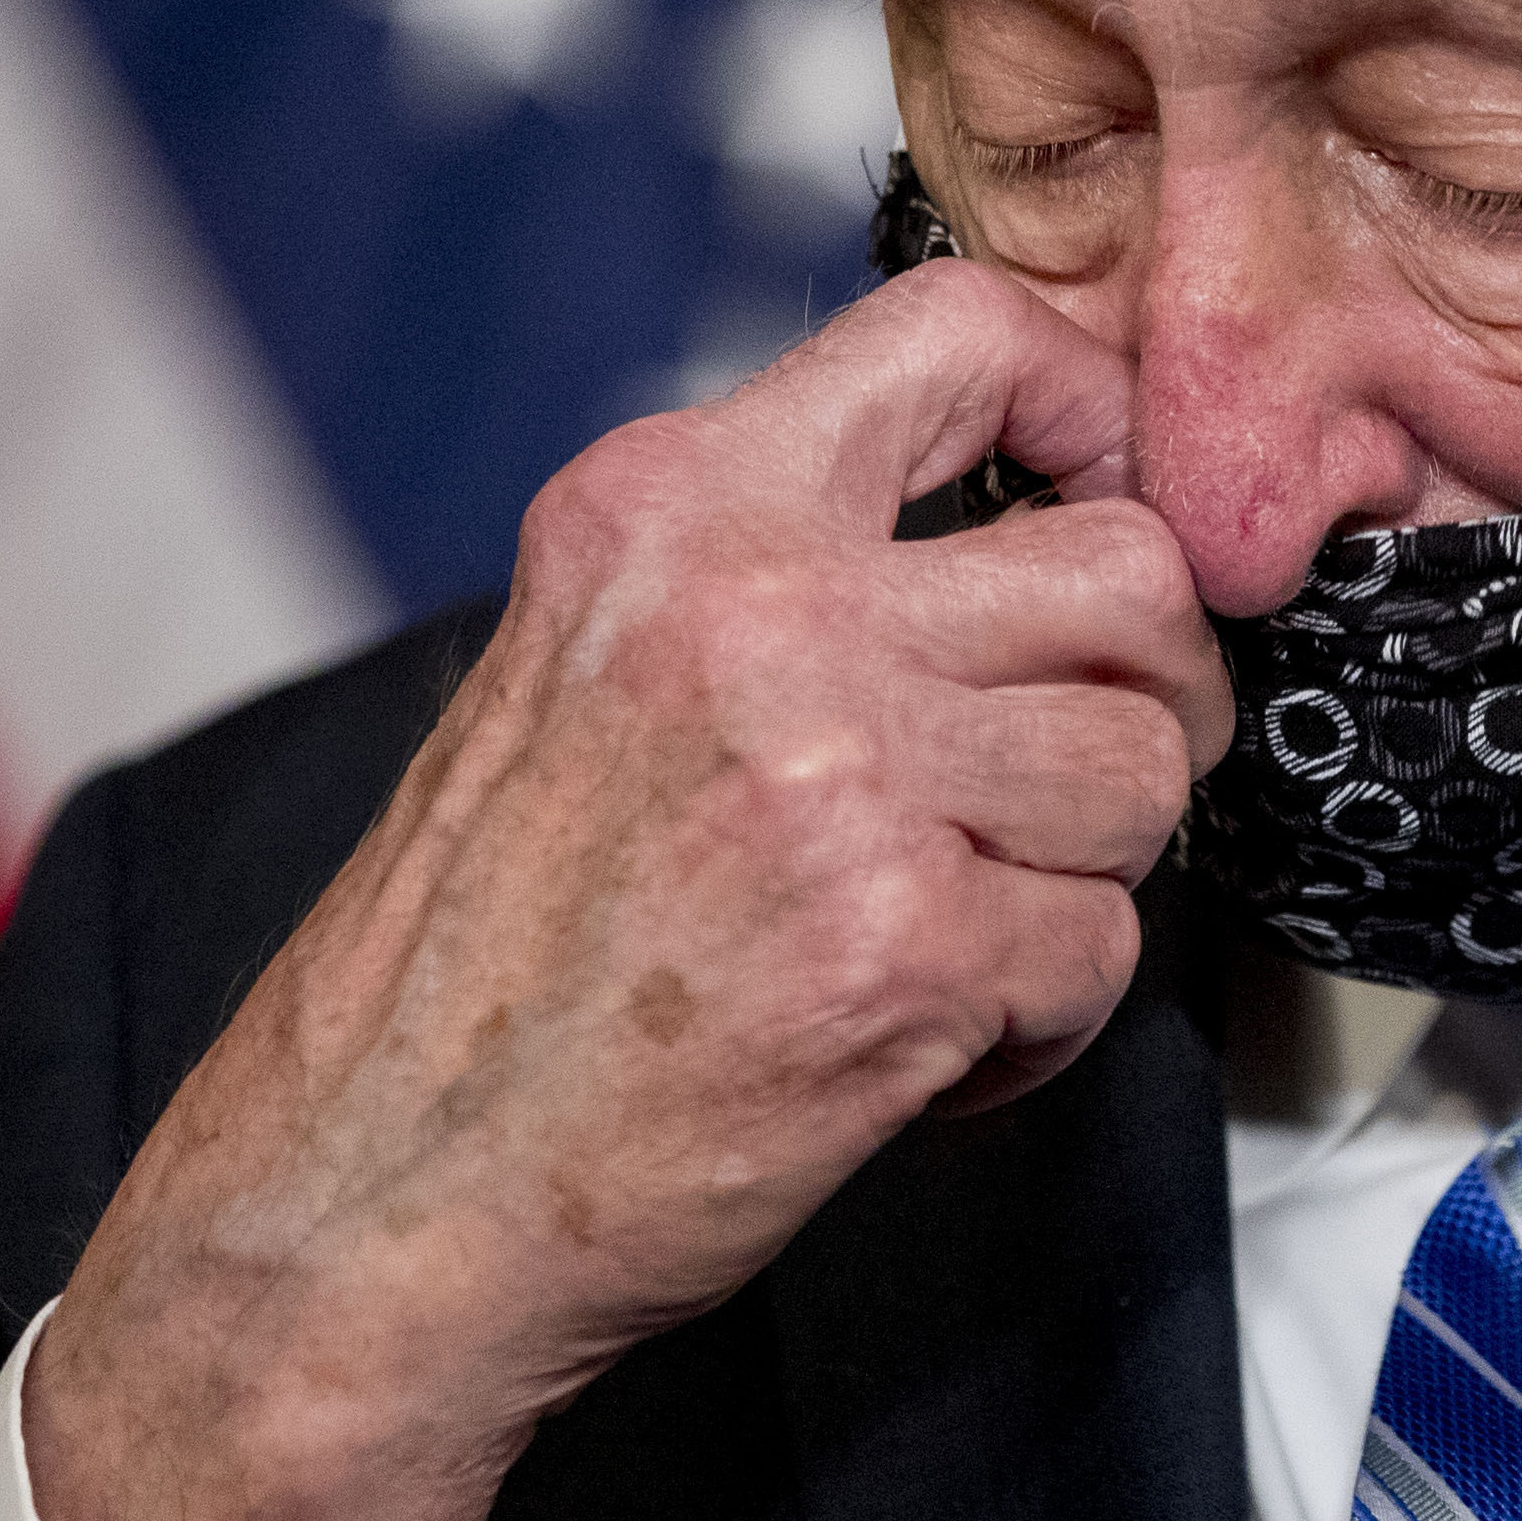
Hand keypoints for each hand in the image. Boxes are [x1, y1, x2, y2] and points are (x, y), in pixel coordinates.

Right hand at [23, 263, 1229, 1520]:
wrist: (376, 1190)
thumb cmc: (485, 953)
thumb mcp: (584, 661)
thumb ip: (775, 565)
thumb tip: (1013, 520)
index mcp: (678, 508)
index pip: (964, 330)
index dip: (1090, 414)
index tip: (1102, 508)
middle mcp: (761, 611)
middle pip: (1129, 573)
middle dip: (1145, 692)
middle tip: (1073, 778)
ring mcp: (840, 776)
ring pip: (1141, 770)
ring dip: (1084, 875)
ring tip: (960, 931)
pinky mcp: (903, 948)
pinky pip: (1103, 948)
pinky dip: (1044, 1021)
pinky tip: (926, 1042)